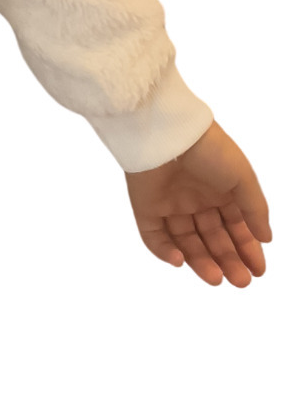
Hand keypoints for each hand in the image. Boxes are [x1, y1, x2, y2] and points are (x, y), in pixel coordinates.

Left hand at [124, 120, 271, 286]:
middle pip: (212, 238)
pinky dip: (165, 252)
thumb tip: (266, 238)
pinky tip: (181, 261)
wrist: (167, 132)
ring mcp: (170, 205)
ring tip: (217, 279)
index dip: (247, 249)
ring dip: (201, 262)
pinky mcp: (146, 208)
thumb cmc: (209, 149)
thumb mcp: (242, 177)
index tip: (258, 271)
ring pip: (186, 242)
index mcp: (219, 191)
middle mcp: (196, 200)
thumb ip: (255, 209)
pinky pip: (154, 236)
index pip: (235, 227)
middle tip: (241, 281)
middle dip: (228, 260)